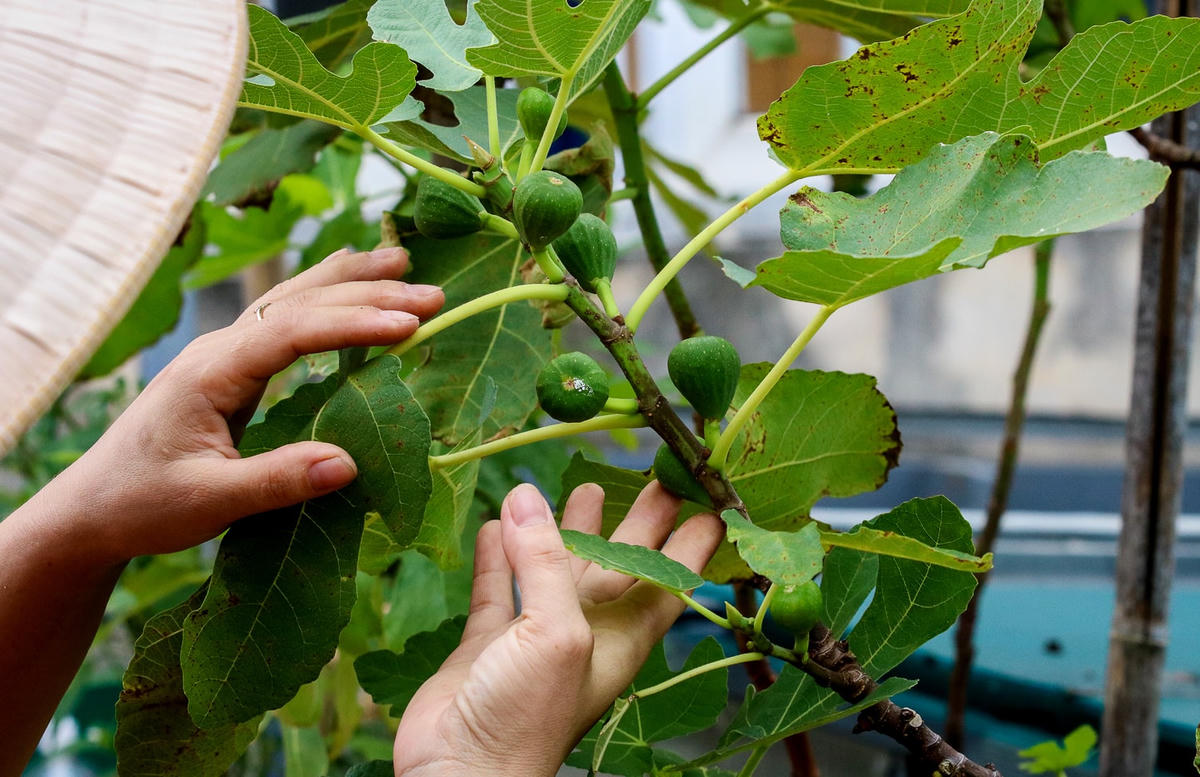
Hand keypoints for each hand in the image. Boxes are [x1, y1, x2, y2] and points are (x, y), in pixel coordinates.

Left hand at [28, 246, 443, 566]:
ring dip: (349, 281)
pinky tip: (346, 276)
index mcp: (210, 372)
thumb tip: (349, 463)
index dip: (353, 325)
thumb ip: (276, 481)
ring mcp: (224, 353)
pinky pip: (285, 317)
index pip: (291, 332)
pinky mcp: (231, 366)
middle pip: (299, 303)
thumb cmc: (143, 505)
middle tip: (435, 297)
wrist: (91, 509)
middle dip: (368, 295)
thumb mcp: (208, 503)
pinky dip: (323, 294)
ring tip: (403, 263)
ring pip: (292, 300)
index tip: (410, 326)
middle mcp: (218, 349)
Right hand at [392, 482, 723, 776]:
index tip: (709, 499)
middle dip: (639, 522)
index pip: (669, 578)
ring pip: (558, 571)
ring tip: (584, 490)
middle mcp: (586, 632)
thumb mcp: (556, 633)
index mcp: (621, 635)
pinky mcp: (488, 644)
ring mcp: (534, 638)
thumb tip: (526, 500)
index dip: (690, 541)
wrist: (460, 772)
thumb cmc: (527, 719)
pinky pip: (497, 590)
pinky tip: (497, 527)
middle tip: (657, 478)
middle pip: (621, 565)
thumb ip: (546, 563)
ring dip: (569, 533)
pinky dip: (498, 559)